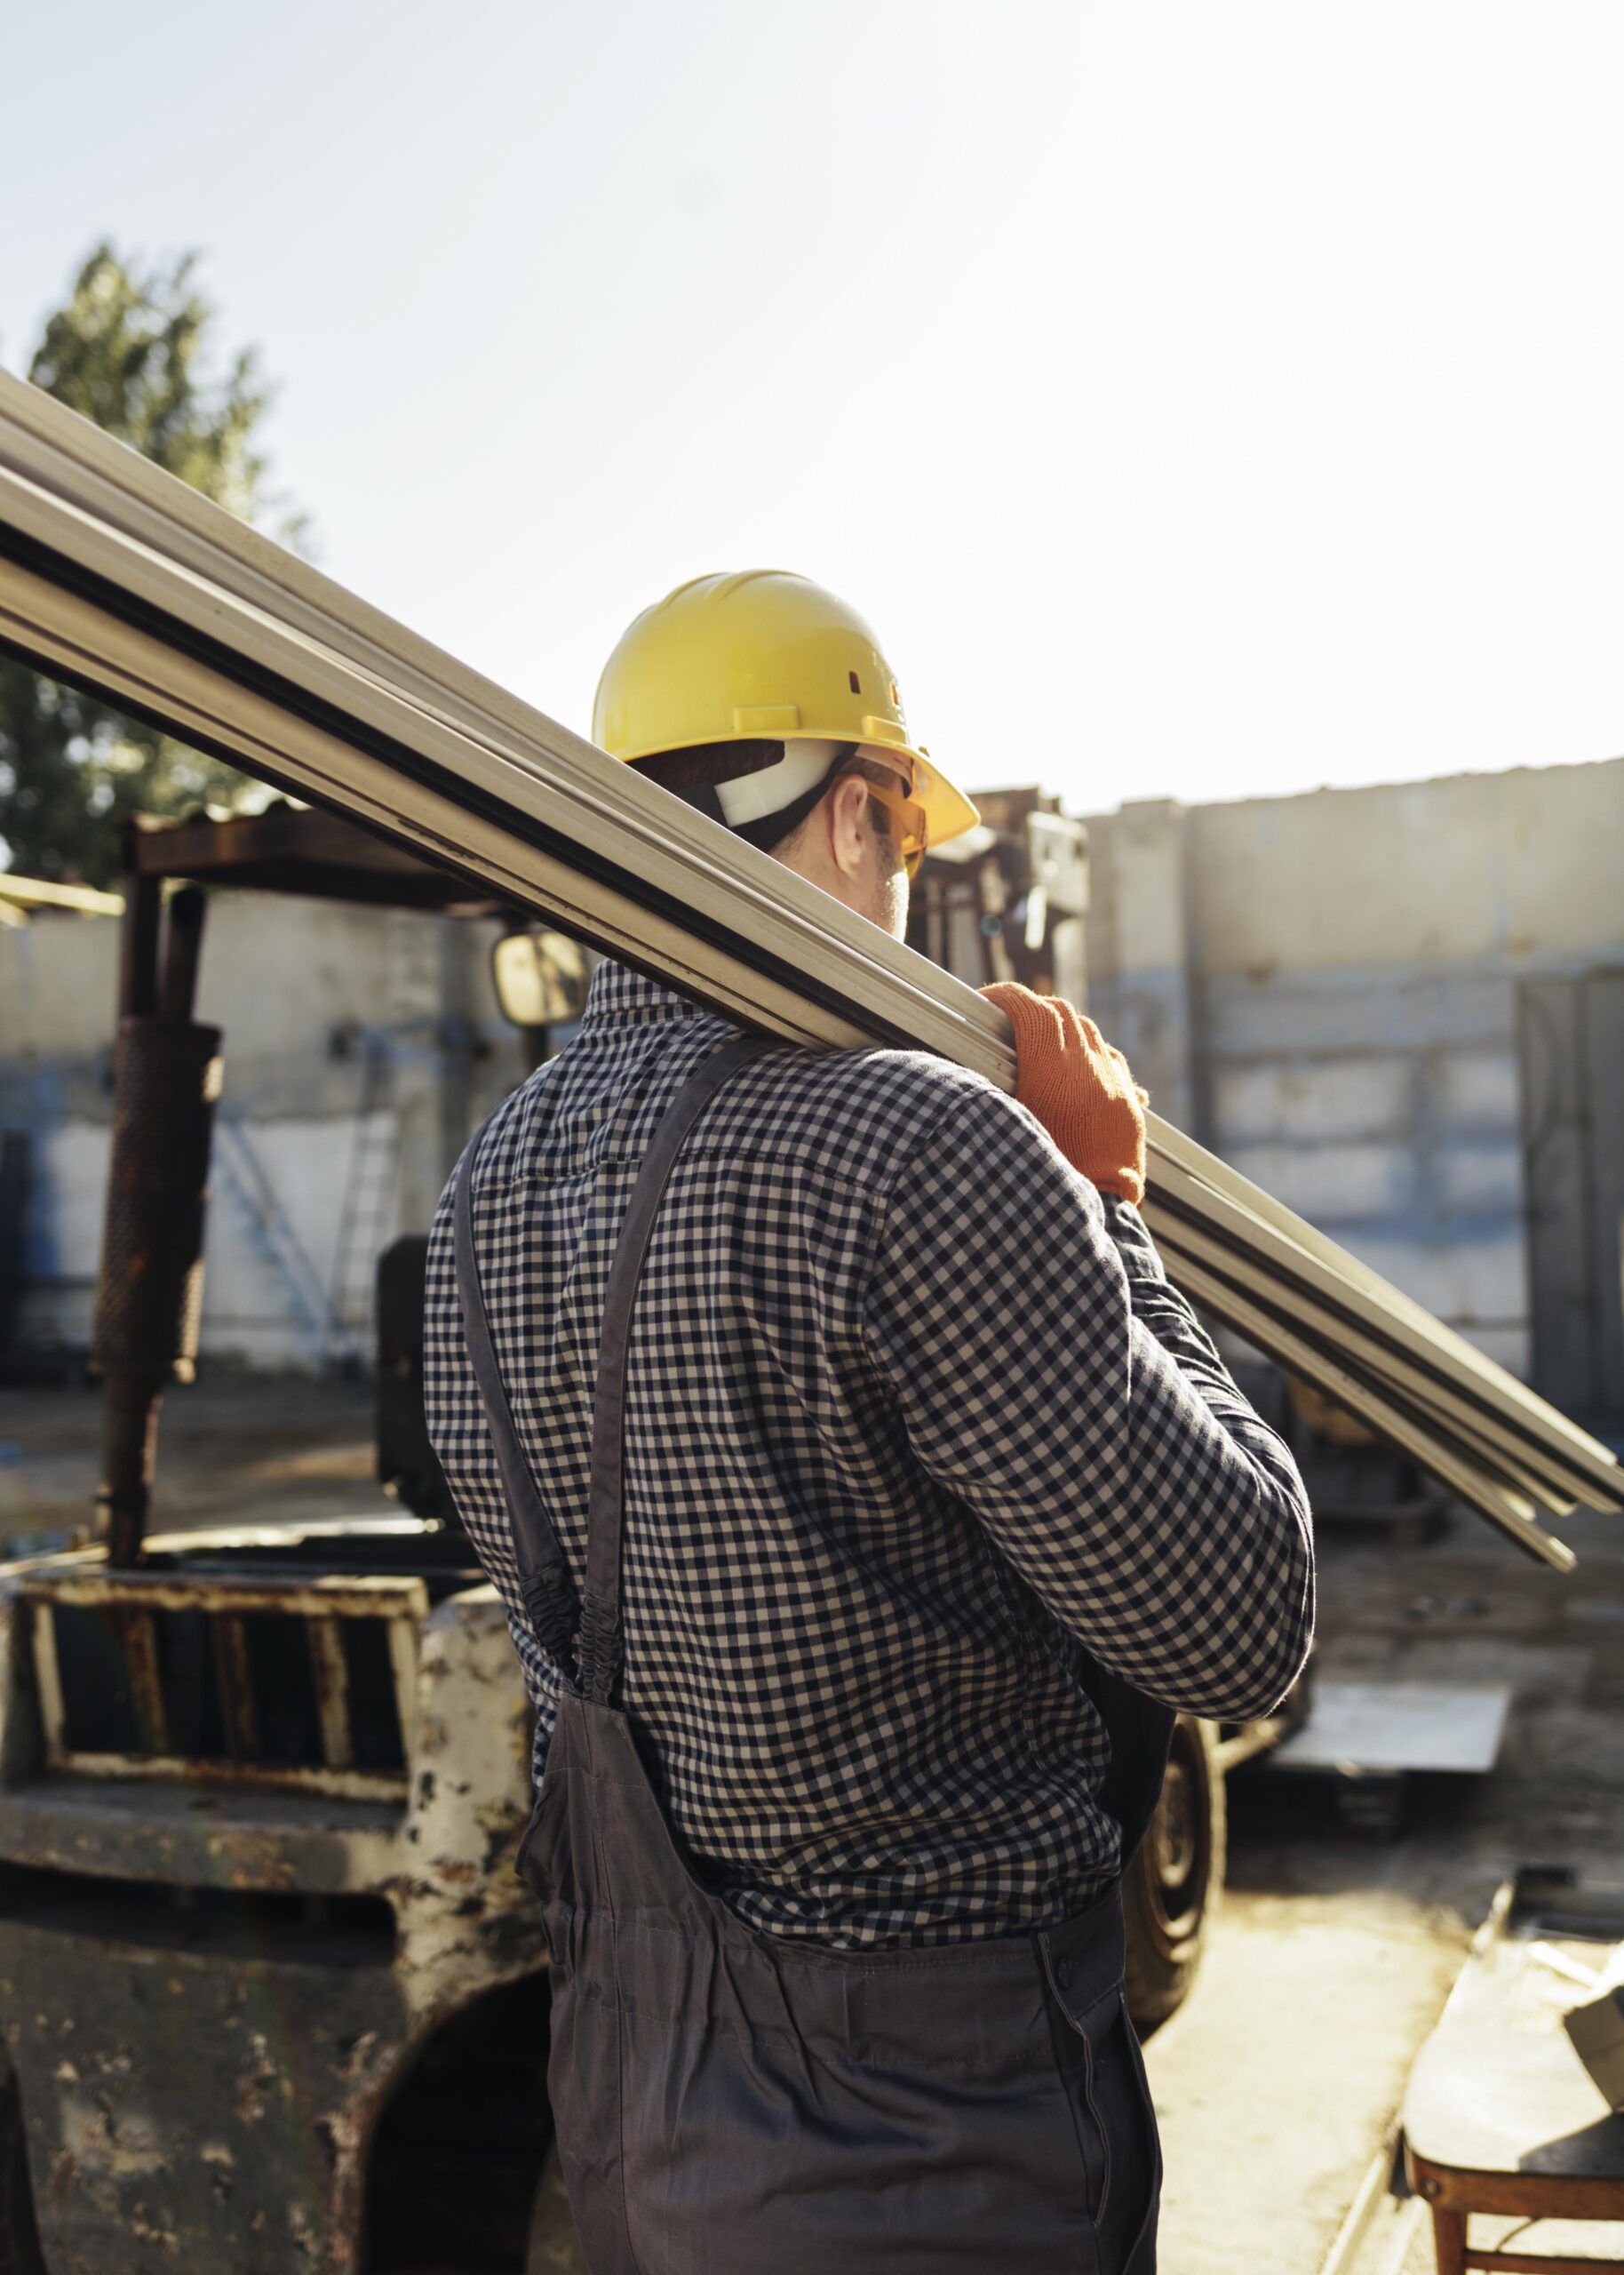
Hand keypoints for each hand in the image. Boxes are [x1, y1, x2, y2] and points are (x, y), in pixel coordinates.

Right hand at [980, 982, 1146, 1205]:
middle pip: (1060, 1013)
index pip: (1029, 1009)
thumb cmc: (1043, 1179)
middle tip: (1008, 1022)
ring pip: (1088, 1031)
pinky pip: (1112, 1061)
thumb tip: (962, 1075)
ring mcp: (1114, 1083)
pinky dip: (1090, 1056)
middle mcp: (1087, 1069)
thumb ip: (992, 1094)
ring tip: (1041, 1044)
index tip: (987, 1002)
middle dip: (1031, 1009)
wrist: (1099, 1211)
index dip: (1004, 997)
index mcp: (1051, 1073)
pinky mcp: (1129, 1104)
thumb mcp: (1008, 1130)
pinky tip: (1078, 1072)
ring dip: (1062, 1028)